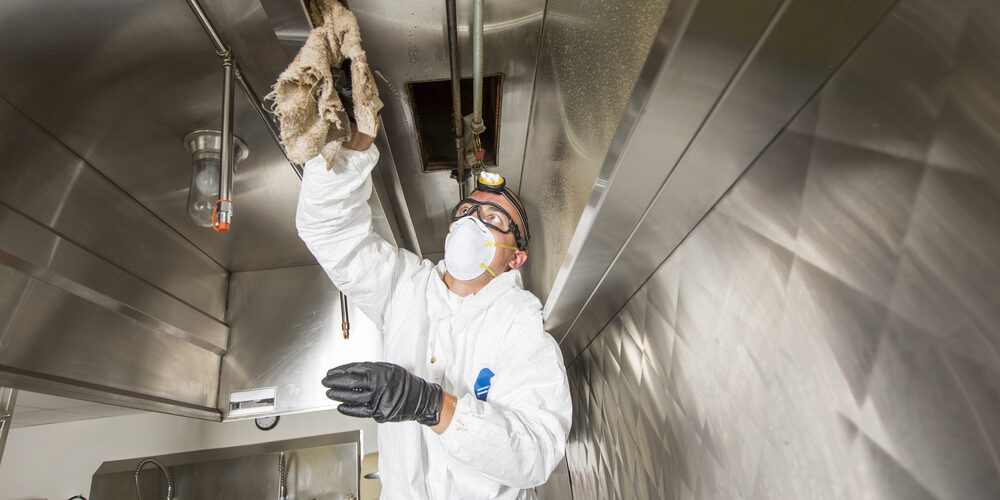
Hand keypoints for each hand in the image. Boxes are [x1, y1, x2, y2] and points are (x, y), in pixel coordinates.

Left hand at [322, 362, 442, 425]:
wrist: (420, 399)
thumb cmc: (404, 383)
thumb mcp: (389, 369)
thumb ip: (372, 370)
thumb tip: (352, 371)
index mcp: (380, 372)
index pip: (355, 370)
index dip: (341, 371)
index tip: (331, 372)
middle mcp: (379, 385)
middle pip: (351, 382)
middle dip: (335, 382)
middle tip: (325, 382)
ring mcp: (379, 399)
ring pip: (354, 397)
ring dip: (339, 395)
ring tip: (330, 393)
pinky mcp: (380, 412)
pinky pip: (360, 411)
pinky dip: (349, 409)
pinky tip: (341, 407)